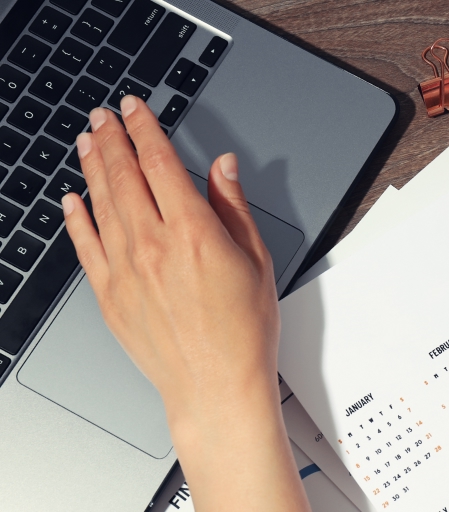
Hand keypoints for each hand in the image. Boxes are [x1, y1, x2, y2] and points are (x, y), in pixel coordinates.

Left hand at [62, 97, 307, 510]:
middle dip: (112, 139)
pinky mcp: (109, 296)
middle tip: (103, 118)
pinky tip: (72, 200)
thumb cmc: (244, 331)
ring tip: (88, 142)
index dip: (145, 130)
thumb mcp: (256, 259)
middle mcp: (154, 246)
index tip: (136, 110)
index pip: (160, 164)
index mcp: (194, 233)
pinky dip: (76, 218)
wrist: (217, 386)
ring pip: (100, 204)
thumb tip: (222, 167)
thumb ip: (233, 207)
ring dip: (92, 167)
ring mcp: (126, 271)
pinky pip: (85, 247)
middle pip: (123, 176)